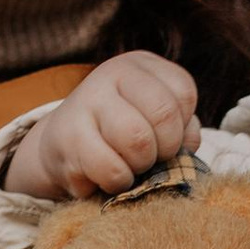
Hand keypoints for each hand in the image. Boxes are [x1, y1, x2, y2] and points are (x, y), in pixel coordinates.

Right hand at [4, 52, 198, 199]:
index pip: (183, 92)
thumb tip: (188, 145)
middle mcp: (112, 73)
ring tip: (128, 166)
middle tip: (149, 157)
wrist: (60, 147)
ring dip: (140, 166)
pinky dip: (118, 182)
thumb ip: (182, 129)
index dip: (181, 127)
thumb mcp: (154, 122)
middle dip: (165, 149)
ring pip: (138, 140)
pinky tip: (108, 176)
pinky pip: (112, 169)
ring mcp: (87, 100)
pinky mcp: (68, 135)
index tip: (163, 137)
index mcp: (140, 66)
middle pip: (164, 113)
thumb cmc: (119, 136)